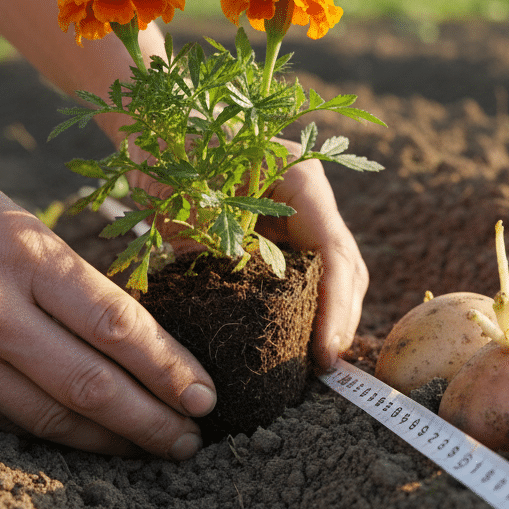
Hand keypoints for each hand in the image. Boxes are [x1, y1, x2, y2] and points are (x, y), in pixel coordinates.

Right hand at [0, 156, 215, 458]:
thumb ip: (65, 274)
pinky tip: (88, 443)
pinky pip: (5, 422)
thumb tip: (135, 333)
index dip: (169, 368)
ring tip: (153, 448)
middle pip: (92, 383)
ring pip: (50, 416)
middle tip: (193, 441)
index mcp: (23, 252)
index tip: (206, 396)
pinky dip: (54, 437)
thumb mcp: (7, 218)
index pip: (117, 323)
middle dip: (153, 420)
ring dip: (110, 440)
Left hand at [125, 138, 368, 370]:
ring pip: (338, 278)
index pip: (334, 251)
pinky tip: (298, 346)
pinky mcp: (289, 241)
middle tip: (324, 369)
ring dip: (331, 321)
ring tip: (316, 367)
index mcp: (301, 178)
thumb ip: (208, 245)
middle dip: (340, 321)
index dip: (335, 306)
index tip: (324, 353)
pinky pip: (311, 280)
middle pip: (347, 269)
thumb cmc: (173, 157)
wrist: (162, 139)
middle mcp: (313, 201)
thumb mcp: (185, 199)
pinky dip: (310, 313)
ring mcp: (304, 221)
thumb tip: (225, 309)